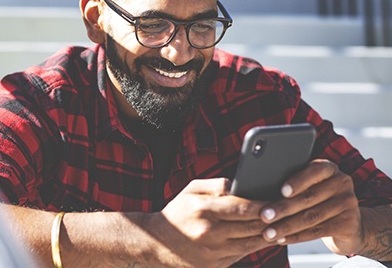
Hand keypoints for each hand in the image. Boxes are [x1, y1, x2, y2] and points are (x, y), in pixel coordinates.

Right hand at [153, 178, 271, 267]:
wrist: (156, 244)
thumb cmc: (178, 212)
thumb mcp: (191, 190)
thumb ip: (216, 184)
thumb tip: (240, 183)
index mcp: (203, 210)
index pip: (241, 207)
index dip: (263, 206)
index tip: (277, 201)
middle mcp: (209, 232)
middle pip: (250, 227)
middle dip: (272, 220)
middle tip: (288, 213)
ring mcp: (212, 252)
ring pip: (250, 243)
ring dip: (269, 235)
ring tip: (282, 225)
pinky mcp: (215, 266)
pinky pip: (242, 254)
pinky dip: (255, 245)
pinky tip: (264, 237)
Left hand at [258, 159, 362, 254]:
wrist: (349, 224)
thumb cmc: (318, 200)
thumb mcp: (310, 187)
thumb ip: (293, 184)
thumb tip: (259, 186)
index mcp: (329, 168)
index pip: (314, 171)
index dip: (297, 181)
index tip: (281, 191)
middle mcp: (342, 182)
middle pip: (308, 197)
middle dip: (282, 208)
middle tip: (264, 216)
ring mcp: (348, 203)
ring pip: (311, 216)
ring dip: (286, 226)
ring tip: (268, 232)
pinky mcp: (349, 224)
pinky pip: (317, 231)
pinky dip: (296, 236)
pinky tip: (282, 239)